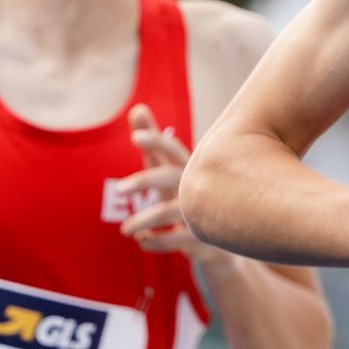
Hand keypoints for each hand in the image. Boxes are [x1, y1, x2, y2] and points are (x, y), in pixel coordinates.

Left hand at [118, 103, 227, 268]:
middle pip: (171, 177)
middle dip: (145, 181)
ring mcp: (203, 211)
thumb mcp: (171, 168)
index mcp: (189, 166)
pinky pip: (179, 240)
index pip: (172, 149)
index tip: (135, 137)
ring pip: (172, 212)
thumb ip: (153, 144)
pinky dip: (158, 241)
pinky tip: (142, 240)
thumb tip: (137, 108)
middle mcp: (197, 184)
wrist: (228, 234)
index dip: (156, 142)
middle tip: (120, 189)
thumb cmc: (192, 193)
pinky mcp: (204, 238)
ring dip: (146, 219)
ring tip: (125, 230)